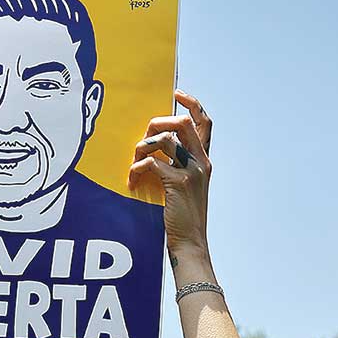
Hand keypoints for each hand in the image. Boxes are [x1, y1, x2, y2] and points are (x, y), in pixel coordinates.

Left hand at [128, 90, 212, 256]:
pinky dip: (137, 168)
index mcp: (204, 160)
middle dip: (157, 122)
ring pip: (164, 139)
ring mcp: (192, 172)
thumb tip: (156, 147)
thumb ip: (178, 166)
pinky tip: (132, 180)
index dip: (192, 103)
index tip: (176, 94)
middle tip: (143, 138)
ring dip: (142, 147)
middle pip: (182, 122)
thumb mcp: (186, 187)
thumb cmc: (183, 217)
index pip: (205, 122)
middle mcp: (202, 162)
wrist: (190, 243)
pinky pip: (152, 162)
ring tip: (135, 163)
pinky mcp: (178, 183)